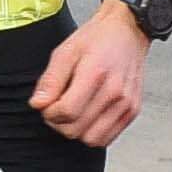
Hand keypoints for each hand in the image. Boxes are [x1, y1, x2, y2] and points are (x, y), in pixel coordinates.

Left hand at [33, 0, 148, 146]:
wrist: (128, 32)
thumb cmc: (98, 39)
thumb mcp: (65, 52)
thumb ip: (50, 81)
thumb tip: (38, 104)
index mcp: (96, 74)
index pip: (66, 112)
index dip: (49, 113)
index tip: (47, 104)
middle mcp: (115, 92)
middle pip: (76, 130)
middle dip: (59, 123)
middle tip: (58, 107)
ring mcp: (126, 104)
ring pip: (91, 139)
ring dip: (76, 131)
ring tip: (74, 113)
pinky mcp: (133, 111)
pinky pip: (107, 138)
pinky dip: (93, 133)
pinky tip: (88, 116)